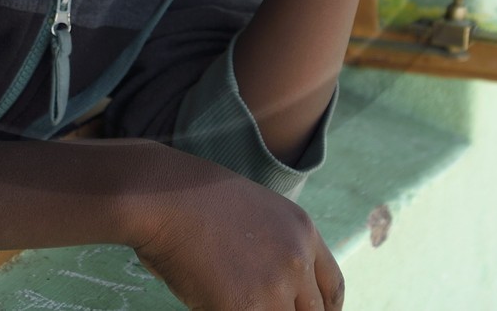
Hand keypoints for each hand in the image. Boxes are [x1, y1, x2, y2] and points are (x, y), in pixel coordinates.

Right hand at [124, 151, 343, 310]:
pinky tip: (213, 305)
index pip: (332, 287)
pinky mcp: (246, 308)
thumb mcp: (252, 210)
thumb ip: (272, 246)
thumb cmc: (191, 200)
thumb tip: (267, 284)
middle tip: (264, 309)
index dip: (325, 310)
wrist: (164, 197)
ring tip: (231, 302)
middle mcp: (297, 259)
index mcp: (302, 231)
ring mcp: (275, 286)